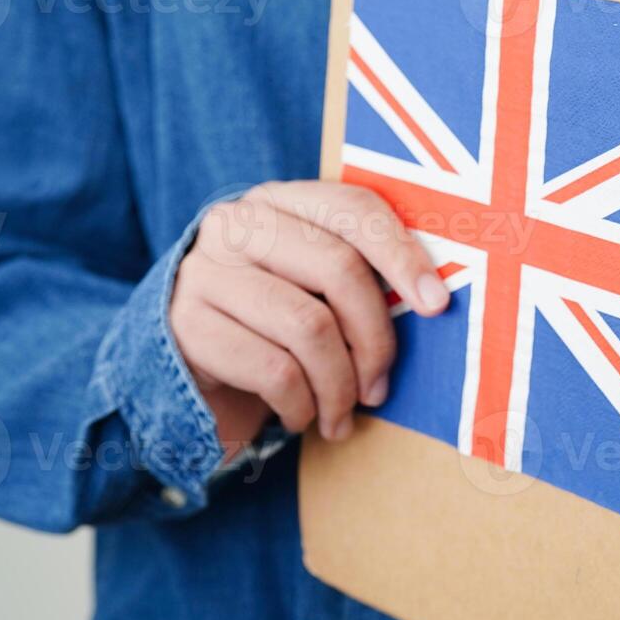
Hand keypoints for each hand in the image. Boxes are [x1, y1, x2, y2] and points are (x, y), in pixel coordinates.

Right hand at [170, 181, 448, 456]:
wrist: (182, 373)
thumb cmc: (270, 330)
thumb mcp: (313, 291)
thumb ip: (358, 278)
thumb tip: (433, 300)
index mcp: (280, 201)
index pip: (353, 208)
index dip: (402, 255)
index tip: (436, 305)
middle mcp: (236, 224)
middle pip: (338, 268)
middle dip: (374, 339)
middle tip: (381, 387)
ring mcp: (204, 272)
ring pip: (309, 326)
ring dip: (339, 385)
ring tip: (341, 415)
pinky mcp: (186, 326)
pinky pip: (274, 369)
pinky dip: (301, 405)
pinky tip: (301, 418)